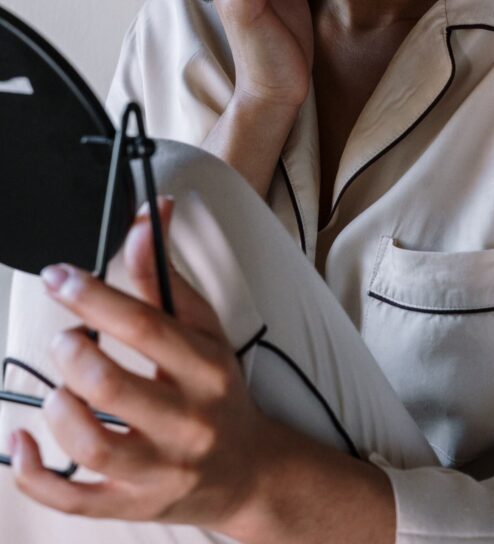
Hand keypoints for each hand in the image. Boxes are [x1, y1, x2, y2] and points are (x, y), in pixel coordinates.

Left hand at [8, 198, 272, 532]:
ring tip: (57, 387)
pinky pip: (72, 499)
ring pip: (91, 444)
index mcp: (205, 368)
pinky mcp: (133, 504)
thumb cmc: (218, 389)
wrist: (246, 468)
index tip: (59, 277)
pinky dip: (34, 472)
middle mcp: (186, 420)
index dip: (93, 296)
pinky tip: (22, 440)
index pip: (144, 326)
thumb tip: (149, 214)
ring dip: (57, 406)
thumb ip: (164, 275)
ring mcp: (158, 469)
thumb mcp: (202, 327)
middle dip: (71, 352)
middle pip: (111, 386)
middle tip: (65, 338)